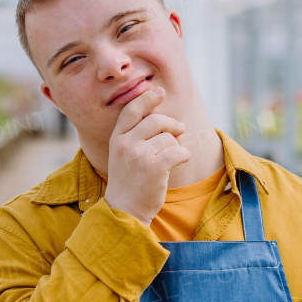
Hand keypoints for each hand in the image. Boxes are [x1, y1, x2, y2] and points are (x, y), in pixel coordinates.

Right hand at [102, 87, 190, 225]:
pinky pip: (178, 151)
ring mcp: (139, 155)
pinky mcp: (154, 168)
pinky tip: (181, 160)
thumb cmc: (129, 183)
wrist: (124, 211)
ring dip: (176, 147)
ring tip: (170, 160)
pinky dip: (184, 155)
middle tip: (181, 129)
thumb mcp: (124, 156)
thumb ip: (138, 137)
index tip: (159, 91)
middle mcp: (125, 144)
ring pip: (169, 138)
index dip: (147, 98)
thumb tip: (173, 123)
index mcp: (117, 139)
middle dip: (172, 124)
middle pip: (156, 120)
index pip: (132, 110)